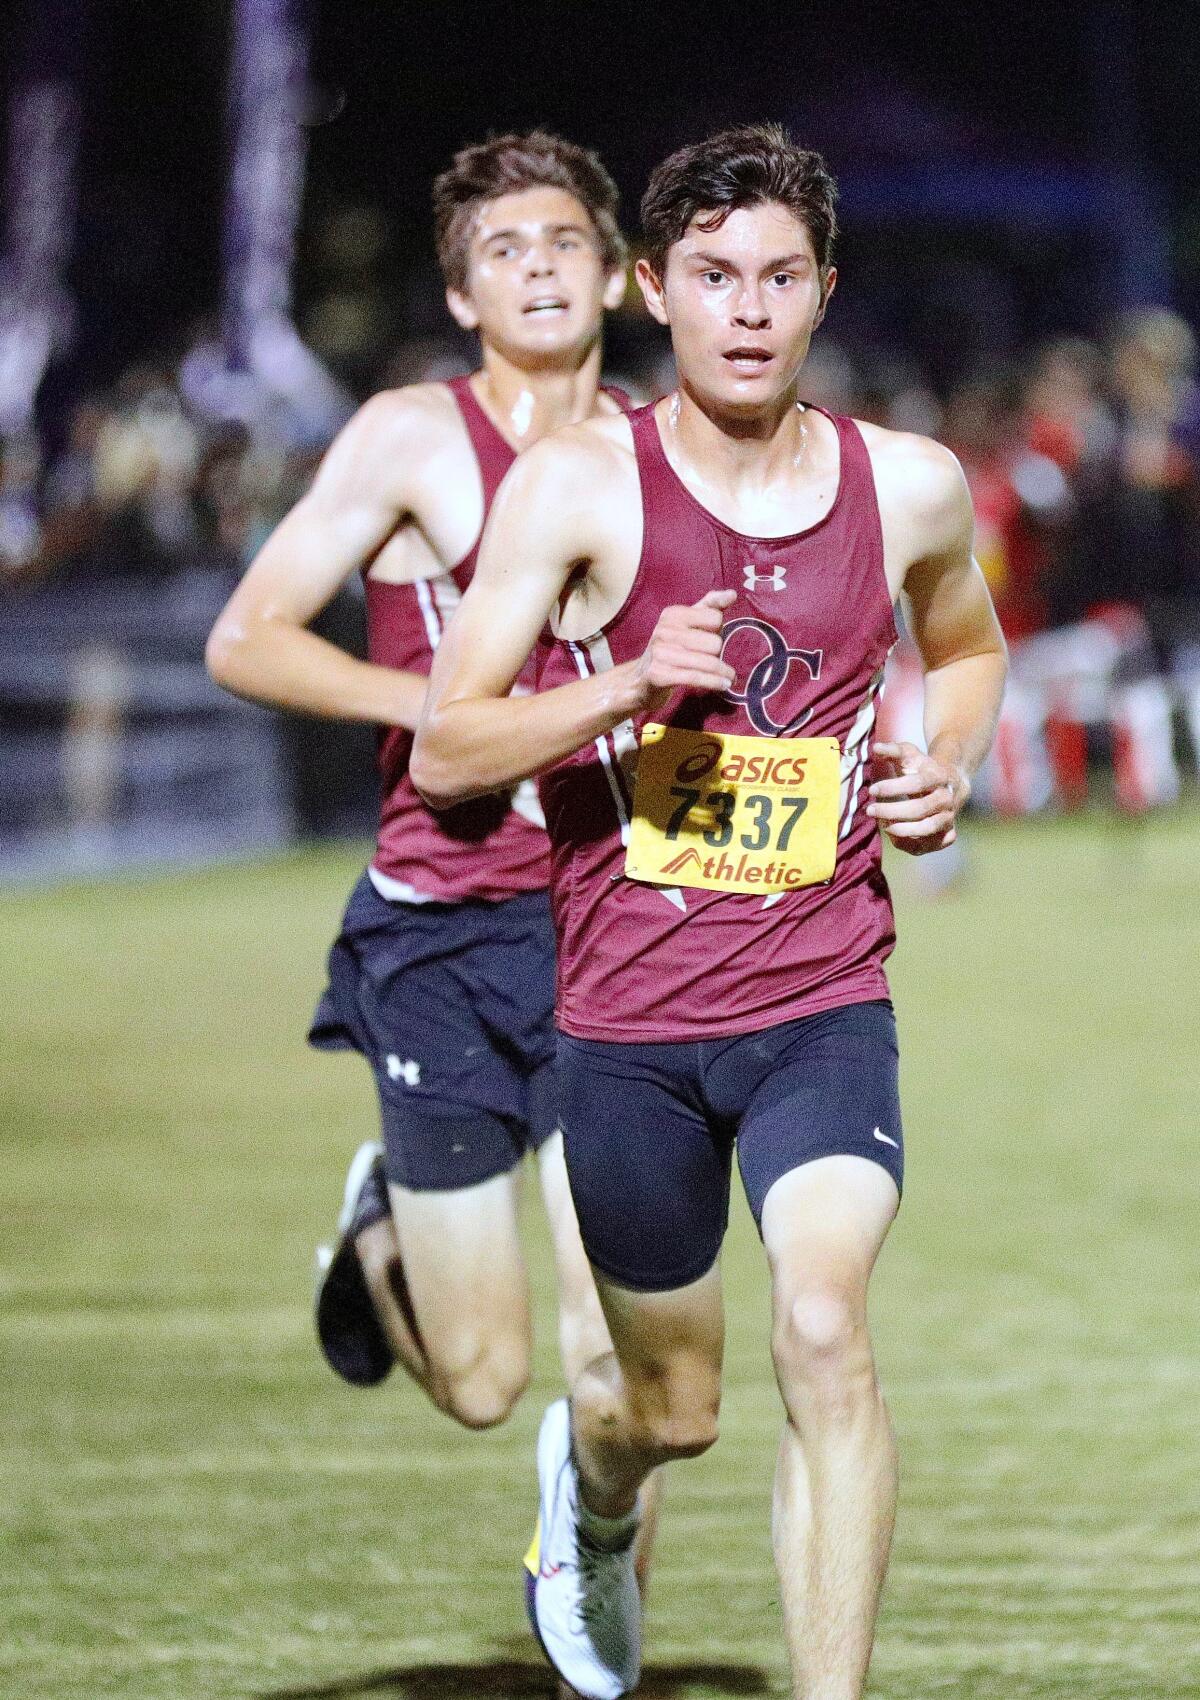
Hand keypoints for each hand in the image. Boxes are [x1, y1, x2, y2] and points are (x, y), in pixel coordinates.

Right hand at [631, 588, 736, 713]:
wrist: (641, 679)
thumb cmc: (672, 648)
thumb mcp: (688, 623)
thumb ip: (711, 606)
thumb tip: (732, 594)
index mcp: (672, 614)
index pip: (715, 618)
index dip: (717, 630)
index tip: (709, 638)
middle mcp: (664, 631)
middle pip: (714, 643)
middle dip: (717, 654)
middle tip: (710, 659)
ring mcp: (660, 653)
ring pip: (708, 662)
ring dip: (723, 673)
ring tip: (729, 677)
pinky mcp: (659, 675)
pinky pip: (696, 678)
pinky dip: (714, 683)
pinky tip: (724, 685)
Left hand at [867, 740, 967, 855]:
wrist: (951, 783)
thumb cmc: (923, 768)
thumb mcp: (910, 755)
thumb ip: (893, 750)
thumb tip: (875, 747)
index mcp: (938, 777)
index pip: (916, 783)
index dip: (893, 788)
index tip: (872, 789)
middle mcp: (947, 799)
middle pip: (920, 809)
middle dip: (892, 811)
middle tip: (870, 810)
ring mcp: (949, 818)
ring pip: (926, 829)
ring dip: (901, 830)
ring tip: (883, 824)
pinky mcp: (948, 834)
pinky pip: (929, 845)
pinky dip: (909, 844)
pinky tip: (894, 835)